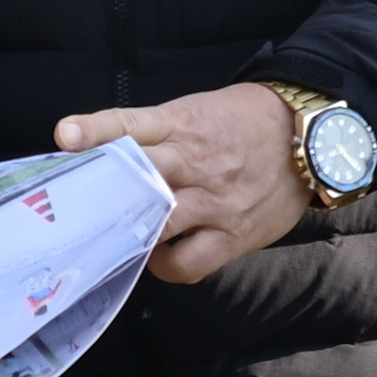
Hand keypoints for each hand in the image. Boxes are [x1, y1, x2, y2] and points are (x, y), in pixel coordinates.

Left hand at [59, 81, 305, 285]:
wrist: (311, 137)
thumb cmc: (245, 123)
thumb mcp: (200, 112)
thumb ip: (157, 134)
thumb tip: (105, 155)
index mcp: (182, 126)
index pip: (132, 124)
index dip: (96, 130)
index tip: (65, 136)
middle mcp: (195, 163)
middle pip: (139, 180)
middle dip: (103, 198)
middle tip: (74, 214)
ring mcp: (214, 202)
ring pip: (159, 226)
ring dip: (131, 235)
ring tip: (116, 239)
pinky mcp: (233, 234)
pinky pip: (188, 262)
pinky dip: (166, 265)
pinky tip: (159, 256)